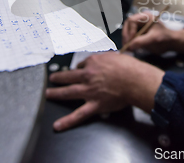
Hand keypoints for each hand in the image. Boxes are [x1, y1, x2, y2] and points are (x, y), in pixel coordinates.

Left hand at [45, 52, 163, 131]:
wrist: (135, 80)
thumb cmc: (129, 68)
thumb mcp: (115, 56)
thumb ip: (106, 59)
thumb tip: (105, 60)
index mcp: (93, 63)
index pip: (82, 65)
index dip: (79, 68)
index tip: (78, 70)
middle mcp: (87, 76)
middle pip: (68, 76)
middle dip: (59, 78)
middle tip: (52, 79)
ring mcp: (89, 91)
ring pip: (68, 92)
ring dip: (55, 93)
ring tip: (48, 94)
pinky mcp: (94, 105)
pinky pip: (79, 114)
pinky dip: (67, 121)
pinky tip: (58, 125)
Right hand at [122, 12, 183, 53]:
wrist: (171, 42)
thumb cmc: (165, 37)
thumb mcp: (154, 38)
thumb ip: (142, 41)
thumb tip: (129, 46)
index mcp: (145, 16)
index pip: (131, 21)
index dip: (129, 31)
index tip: (130, 41)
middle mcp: (140, 20)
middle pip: (127, 25)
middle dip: (126, 36)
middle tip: (126, 46)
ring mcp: (139, 26)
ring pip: (127, 31)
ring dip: (126, 40)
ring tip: (128, 49)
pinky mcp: (138, 33)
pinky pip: (130, 37)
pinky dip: (129, 43)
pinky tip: (130, 49)